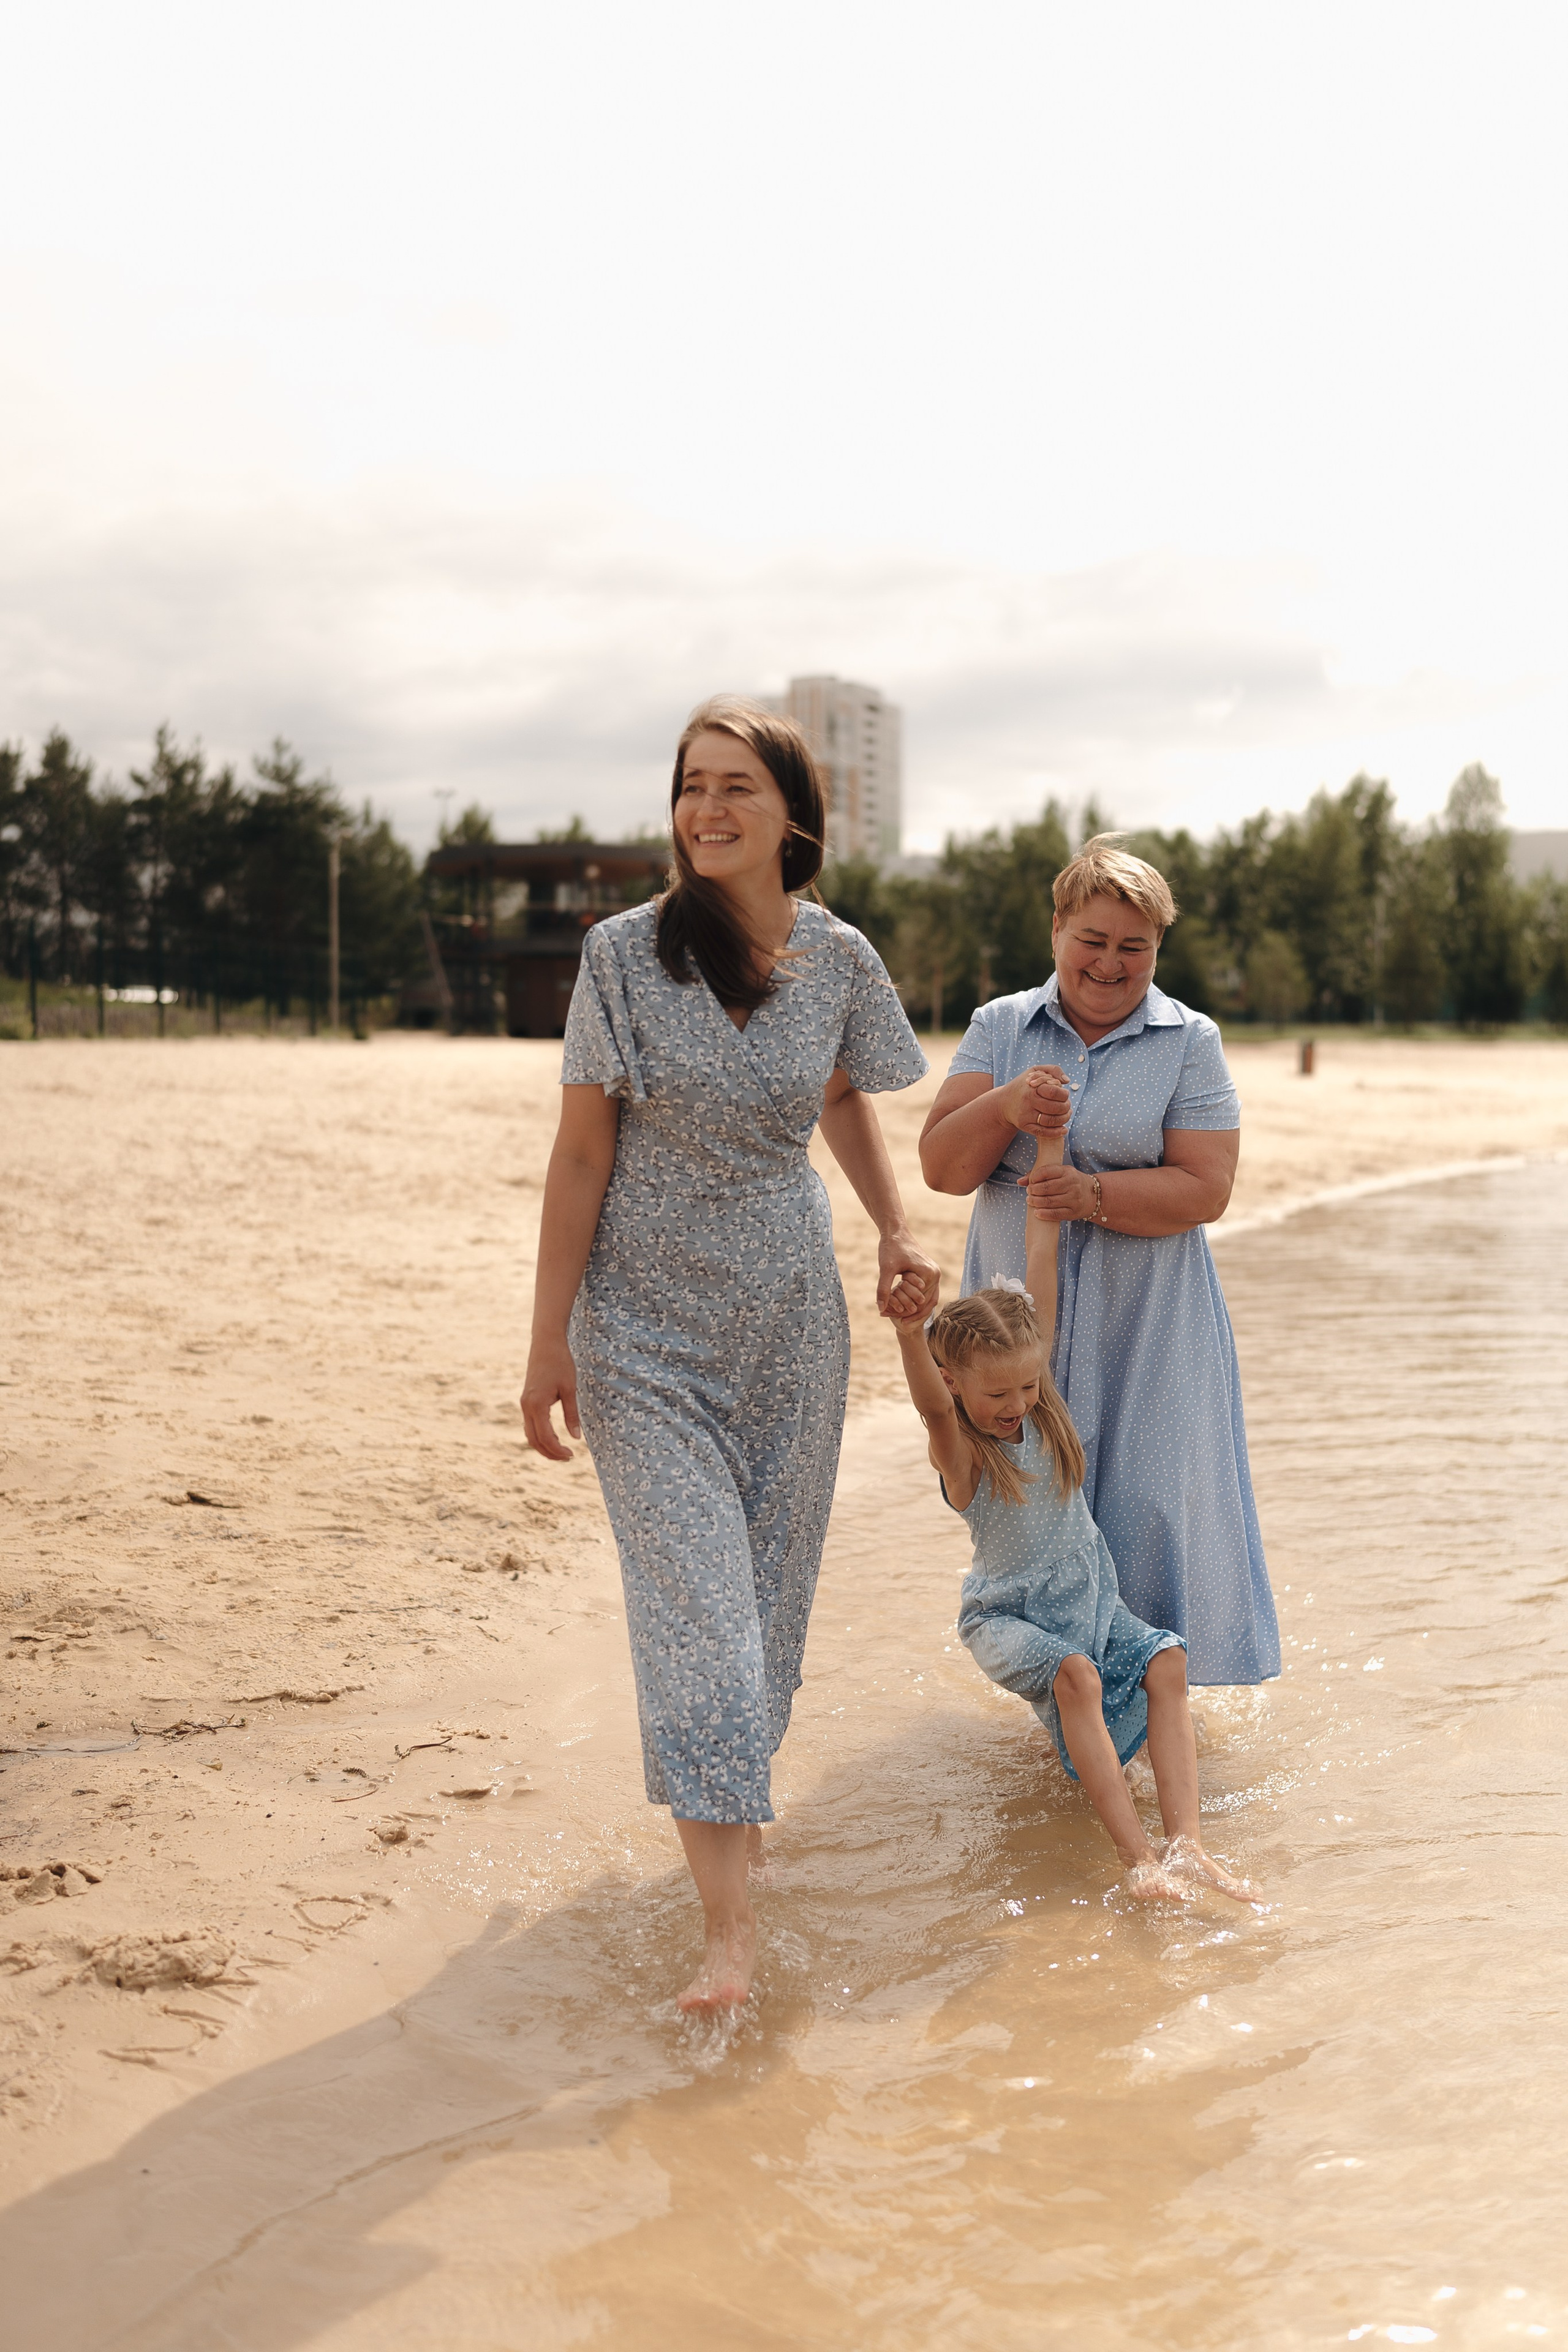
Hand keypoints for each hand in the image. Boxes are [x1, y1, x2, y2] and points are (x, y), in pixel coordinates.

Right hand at [520, 1339, 581, 1461]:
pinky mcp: (526, 1400)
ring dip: (543, 1446)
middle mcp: (526, 1407)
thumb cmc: (560, 1363)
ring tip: (561, 1451)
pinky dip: (539, 1435)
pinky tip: (553, 1438)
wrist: (546, 1343)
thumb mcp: (570, 1389)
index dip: (557, 1450)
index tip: (572, 1455)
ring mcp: (524, 1403)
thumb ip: (572, 1414)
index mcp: (536, 1405)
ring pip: (529, 1434)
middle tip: (568, 1458)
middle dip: (549, 1453)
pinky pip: (529, 1425)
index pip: (545, 1437)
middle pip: (534, 1440)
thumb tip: (576, 1437)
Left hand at [877, 1233, 939, 1320]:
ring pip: (926, 1299)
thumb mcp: (886, 1269)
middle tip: (897, 1323)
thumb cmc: (891, 1247)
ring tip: (899, 1317)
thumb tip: (880, 1308)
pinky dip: (914, 1300)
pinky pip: (924, 1292)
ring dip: (913, 1308)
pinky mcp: (928, 1272)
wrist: (896, 1231)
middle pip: (926, 1304)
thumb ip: (884, 1289)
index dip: (907, 1314)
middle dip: (911, 1314)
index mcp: (929, 1274)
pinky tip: (902, 1306)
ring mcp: (933, 1273)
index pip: (921, 1303)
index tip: (894, 1320)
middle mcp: (935, 1275)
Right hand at [996, 1064, 1070, 1138]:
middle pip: (1055, 1107)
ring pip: (1051, 1121)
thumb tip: (1066, 1081)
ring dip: (1064, 1119)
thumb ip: (1053, 1070)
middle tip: (1067, 1105)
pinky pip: (1043, 1132)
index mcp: (1032, 1088)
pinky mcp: (1025, 1126)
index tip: (1065, 1094)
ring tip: (1066, 1114)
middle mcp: (1028, 1102)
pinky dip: (1056, 1132)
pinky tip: (1064, 1129)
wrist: (1004, 1102)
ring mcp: (1026, 1116)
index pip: (1054, 1092)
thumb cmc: (1024, 1085)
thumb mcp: (1035, 1071)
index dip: (1064, 1094)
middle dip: (1066, 1107)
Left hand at [1020, 1161, 1097, 1221]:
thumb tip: (1019, 1181)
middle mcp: (1072, 1184)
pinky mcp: (1073, 1212)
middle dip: (1033, 1191)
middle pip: (1046, 1188)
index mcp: (1067, 1171)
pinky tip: (1036, 1212)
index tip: (1030, 1182)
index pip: (1046, 1171)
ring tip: (1030, 1201)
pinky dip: (1043, 1214)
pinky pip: (1055, 1214)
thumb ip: (1039, 1175)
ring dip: (1036, 1202)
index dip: (1034, 1177)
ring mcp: (1074, 1199)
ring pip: (1050, 1201)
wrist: (1092, 1195)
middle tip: (1029, 1192)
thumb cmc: (1069, 1182)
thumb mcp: (1059, 1173)